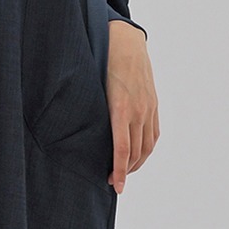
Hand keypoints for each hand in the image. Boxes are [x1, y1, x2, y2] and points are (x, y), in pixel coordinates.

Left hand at [105, 21, 158, 193]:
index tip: (115, 186)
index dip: (119, 171)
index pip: (122, 149)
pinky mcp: (153, 105)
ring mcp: (148, 108)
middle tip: (113, 183)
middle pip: (135, 152)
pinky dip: (146, 149)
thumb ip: (89, 112)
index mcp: (120, 108)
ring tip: (124, 173)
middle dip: (125, 171)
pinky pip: (154, 134)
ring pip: (147, 146)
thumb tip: (75, 135)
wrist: (126, 42)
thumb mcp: (91, 88)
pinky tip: (137, 156)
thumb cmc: (102, 63)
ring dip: (136, 163)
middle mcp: (138, 111)